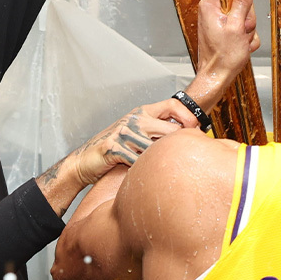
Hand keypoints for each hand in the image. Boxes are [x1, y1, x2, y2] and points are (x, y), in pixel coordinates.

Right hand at [73, 99, 199, 186]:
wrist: (84, 161)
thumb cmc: (113, 150)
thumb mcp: (136, 133)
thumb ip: (156, 131)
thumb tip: (185, 135)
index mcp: (141, 112)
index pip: (173, 105)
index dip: (188, 117)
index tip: (197, 130)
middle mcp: (134, 119)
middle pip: (170, 129)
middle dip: (180, 145)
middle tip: (186, 158)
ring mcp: (124, 133)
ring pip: (156, 148)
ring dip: (160, 162)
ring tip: (162, 170)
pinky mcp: (115, 148)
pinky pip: (138, 161)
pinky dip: (143, 170)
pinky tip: (142, 174)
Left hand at [191, 0, 259, 104]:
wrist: (217, 76)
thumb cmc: (223, 57)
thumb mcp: (236, 26)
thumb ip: (242, 3)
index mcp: (210, 5)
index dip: (244, 7)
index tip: (240, 21)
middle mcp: (212, 12)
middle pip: (242, 6)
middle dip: (246, 23)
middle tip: (240, 35)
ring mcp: (219, 23)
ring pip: (245, 20)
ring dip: (247, 33)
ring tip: (239, 43)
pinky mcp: (225, 33)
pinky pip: (242, 30)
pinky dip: (245, 40)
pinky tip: (240, 47)